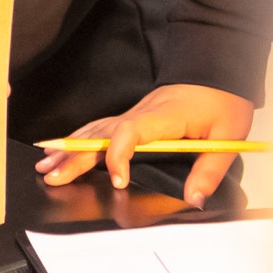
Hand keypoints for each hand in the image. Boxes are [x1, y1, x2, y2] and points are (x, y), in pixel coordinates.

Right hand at [35, 83, 255, 204]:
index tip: (118, 180)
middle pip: (101, 134)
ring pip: (94, 130)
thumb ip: (209, 171)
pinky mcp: (132, 117)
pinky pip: (99, 128)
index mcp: (163, 117)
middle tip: (53, 175)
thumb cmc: (221, 103)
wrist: (214, 73)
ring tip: (46, 164)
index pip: (130, 133)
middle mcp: (140, 114)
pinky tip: (64, 147)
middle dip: (74, 155)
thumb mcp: (227, 138)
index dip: (118, 156)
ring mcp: (132, 114)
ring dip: (68, 147)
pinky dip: (78, 139)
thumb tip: (193, 199)